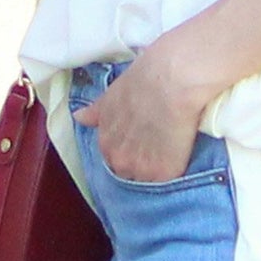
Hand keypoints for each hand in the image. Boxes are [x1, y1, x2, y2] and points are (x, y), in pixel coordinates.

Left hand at [72, 40, 211, 182]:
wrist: (172, 81)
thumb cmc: (143, 79)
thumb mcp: (112, 93)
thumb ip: (96, 111)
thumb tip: (79, 117)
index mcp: (105, 142)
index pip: (113, 157)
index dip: (128, 150)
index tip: (140, 141)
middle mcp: (117, 160)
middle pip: (128, 173)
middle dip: (139, 163)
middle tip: (156, 145)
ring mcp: (140, 170)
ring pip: (147, 181)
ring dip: (155, 171)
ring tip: (170, 150)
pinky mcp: (164, 175)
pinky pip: (168, 182)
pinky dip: (174, 171)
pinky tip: (182, 157)